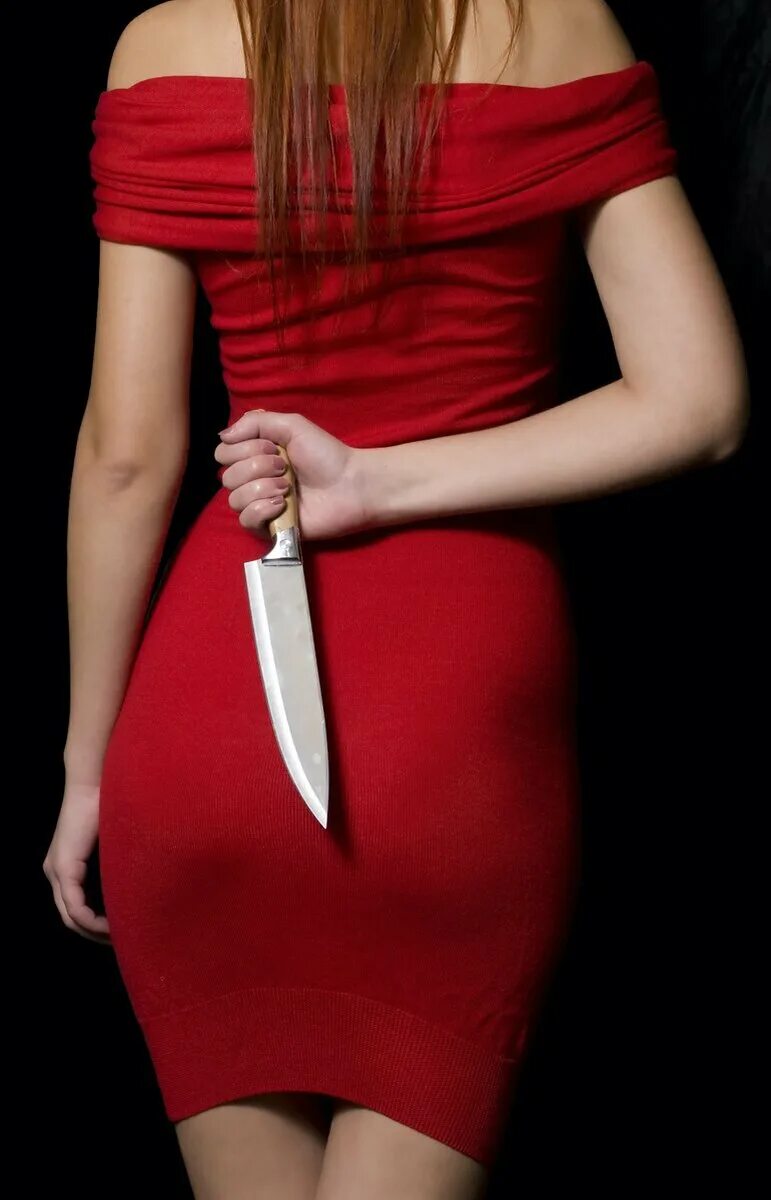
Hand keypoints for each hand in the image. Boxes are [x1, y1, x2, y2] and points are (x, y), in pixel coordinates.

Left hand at [43, 782, 109, 942]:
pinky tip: (109, 925)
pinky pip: (73, 906)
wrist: (94, 782)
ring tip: (119, 936)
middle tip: (121, 941)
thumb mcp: (116, 842)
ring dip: (94, 931)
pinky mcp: (63, 867)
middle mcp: (57, 872)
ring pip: (70, 917)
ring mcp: (57, 871)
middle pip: (71, 918)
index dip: (97, 924)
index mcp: (68, 866)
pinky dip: (90, 919)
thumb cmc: (111, 804)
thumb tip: (141, 880)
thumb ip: (119, 861)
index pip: (77, 907)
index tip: (122, 930)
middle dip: (95, 935)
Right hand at [215, 410, 374, 538]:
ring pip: (234, 498)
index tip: (274, 447)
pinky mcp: (270, 528)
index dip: (243, 449)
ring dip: (261, 487)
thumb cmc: (326, 455)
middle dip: (256, 467)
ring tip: (287, 487)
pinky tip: (282, 505)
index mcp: (255, 456)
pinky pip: (245, 520)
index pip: (223, 453)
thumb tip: (223, 435)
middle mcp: (254, 480)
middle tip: (285, 467)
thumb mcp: (291, 425)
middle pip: (226, 476)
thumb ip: (256, 422)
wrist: (350, 485)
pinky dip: (260, 510)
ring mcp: (261, 505)